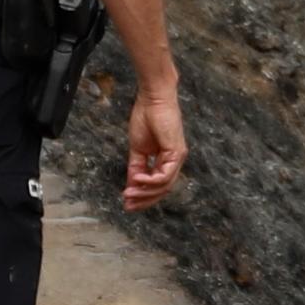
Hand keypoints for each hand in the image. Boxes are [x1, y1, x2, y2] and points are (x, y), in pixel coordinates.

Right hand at [120, 82, 186, 212]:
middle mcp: (174, 161)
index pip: (157, 185)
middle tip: (128, 205)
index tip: (127, 203)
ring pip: (164, 185)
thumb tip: (131, 185)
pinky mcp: (177, 152)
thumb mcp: (137, 148)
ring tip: (129, 194)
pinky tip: (137, 180)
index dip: (143, 196)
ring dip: (145, 192)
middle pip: (163, 190)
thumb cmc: (146, 117)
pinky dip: (151, 180)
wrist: (152, 98)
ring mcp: (177, 157)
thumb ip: (136, 167)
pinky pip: (166, 174)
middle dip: (144, 200)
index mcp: (166, 160)